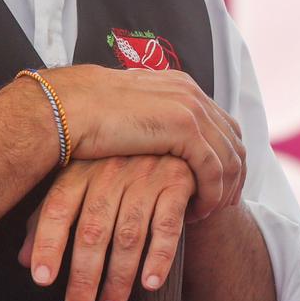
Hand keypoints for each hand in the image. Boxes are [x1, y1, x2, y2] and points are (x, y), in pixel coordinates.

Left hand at [21, 153, 209, 300]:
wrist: (165, 137)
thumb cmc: (113, 170)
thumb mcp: (77, 184)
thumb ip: (49, 220)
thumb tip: (24, 261)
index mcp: (79, 171)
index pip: (56, 209)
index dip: (48, 244)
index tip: (42, 280)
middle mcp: (110, 172)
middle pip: (92, 231)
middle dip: (84, 277)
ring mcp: (144, 177)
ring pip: (128, 235)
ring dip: (119, 277)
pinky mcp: (176, 184)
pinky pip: (167, 226)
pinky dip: (160, 257)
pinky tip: (150, 283)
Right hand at [35, 65, 245, 208]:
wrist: (65, 107)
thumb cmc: (83, 115)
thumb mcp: (128, 113)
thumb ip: (150, 121)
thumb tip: (155, 138)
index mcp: (181, 86)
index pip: (222, 125)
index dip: (227, 157)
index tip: (221, 186)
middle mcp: (192, 94)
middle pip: (233, 142)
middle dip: (234, 178)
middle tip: (223, 206)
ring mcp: (191, 108)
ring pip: (229, 159)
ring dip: (222, 191)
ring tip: (206, 214)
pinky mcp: (184, 129)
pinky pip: (213, 170)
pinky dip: (210, 195)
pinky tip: (194, 213)